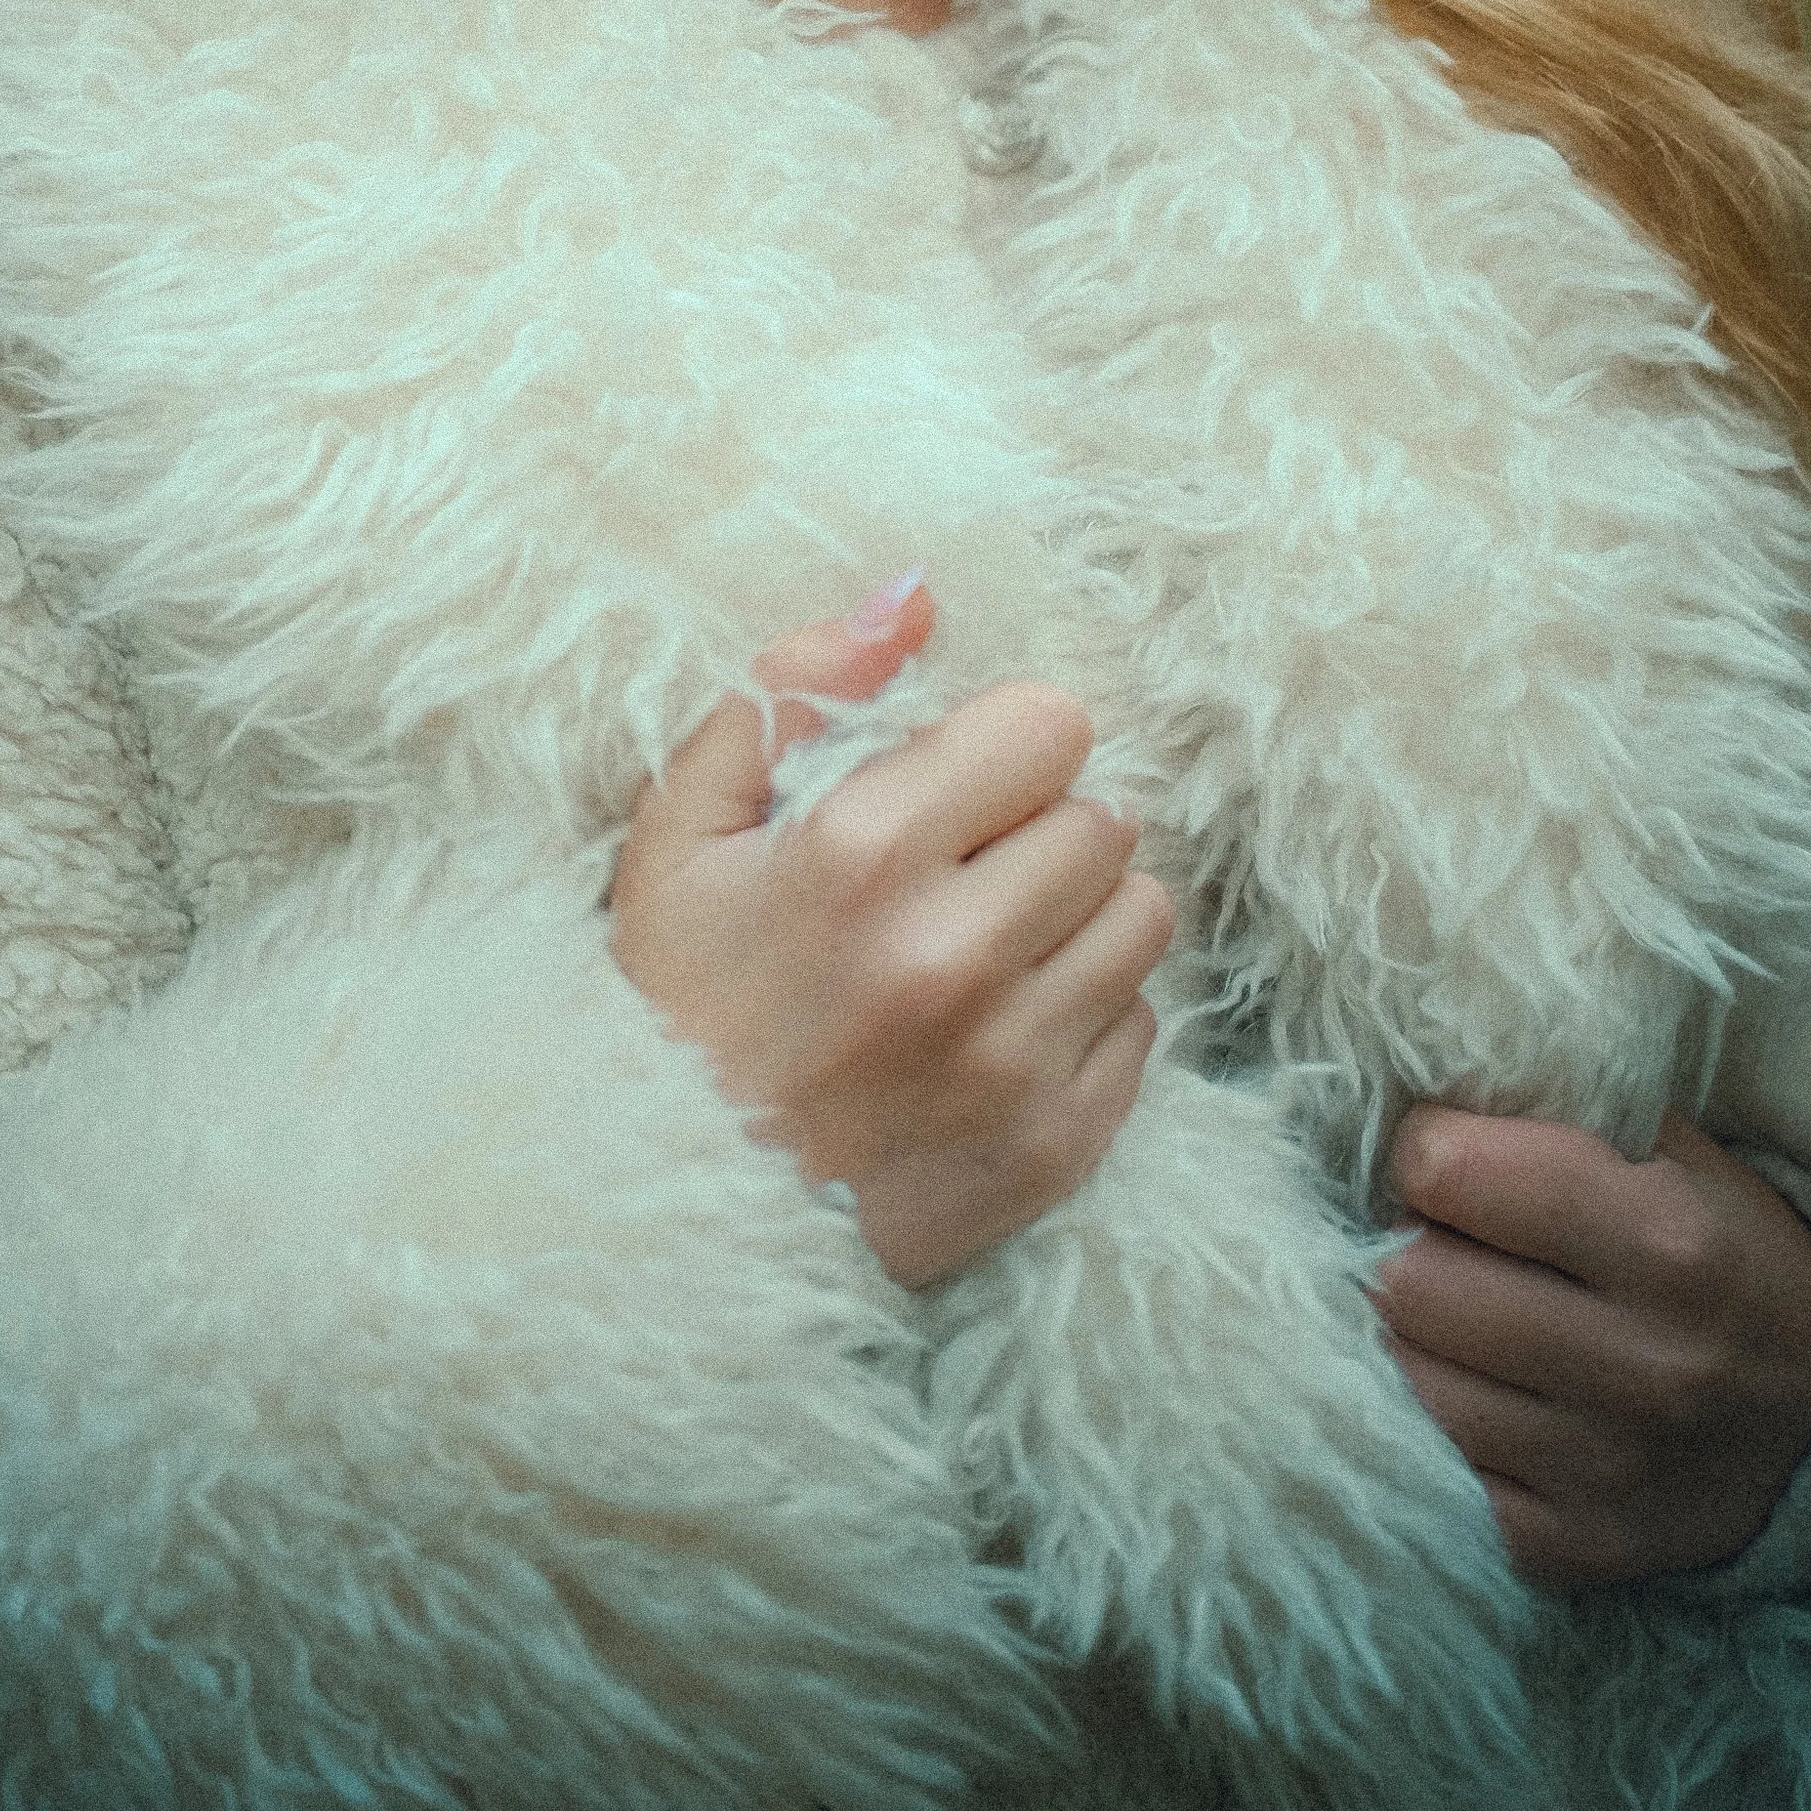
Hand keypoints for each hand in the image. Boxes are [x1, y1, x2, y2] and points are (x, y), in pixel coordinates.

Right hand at [608, 577, 1174, 1289]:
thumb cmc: (672, 1002)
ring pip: (1143, 916)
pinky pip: (1142, 1024)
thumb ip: (794, 688)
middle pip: (1104, 818)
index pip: (1048, 727)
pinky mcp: (1054, 1146)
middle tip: (962, 870)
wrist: (667, 1216)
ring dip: (1080, 913)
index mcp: (861, 854)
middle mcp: (952, 955)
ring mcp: (1013, 1060)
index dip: (1002, 744)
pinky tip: (1001, 1025)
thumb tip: (916, 594)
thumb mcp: (681, 827)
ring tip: (994, 940)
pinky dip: (1086, 1013)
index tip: (954, 783)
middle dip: (1039, 826)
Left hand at [1378, 1104, 1810, 1583]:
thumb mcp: (1666, 1154)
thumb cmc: (1712, 1249)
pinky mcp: (1572, 1548)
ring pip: (1405, 1380)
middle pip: (1409, 1282)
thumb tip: (1408, 1084)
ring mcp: (1606, 1470)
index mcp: (1666, 1244)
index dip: (1426, 1149)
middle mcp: (1642, 1366)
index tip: (1446, 1156)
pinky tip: (1474, 1392)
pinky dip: (1431, 1426)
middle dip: (1411, 1245)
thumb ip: (1549, 1107)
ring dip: (1413, 1338)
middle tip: (1447, 1242)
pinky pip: (1431, 1473)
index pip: (1448, 1171)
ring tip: (1459, 1317)